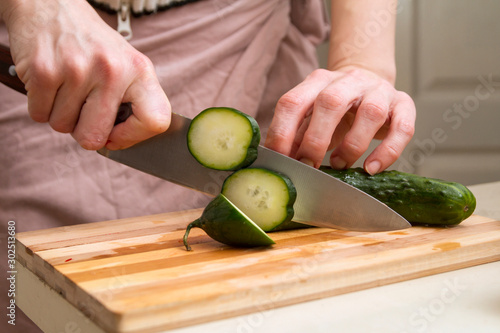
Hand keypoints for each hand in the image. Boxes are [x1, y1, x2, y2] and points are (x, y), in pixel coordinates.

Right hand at [3, 0, 169, 149]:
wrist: (51, 5)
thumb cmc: (93, 44)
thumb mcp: (126, 65)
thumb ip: (132, 103)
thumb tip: (122, 144)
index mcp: (140, 70)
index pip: (156, 120)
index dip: (134, 137)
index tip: (117, 135)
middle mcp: (112, 69)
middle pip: (95, 137)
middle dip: (84, 132)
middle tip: (83, 109)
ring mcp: (78, 69)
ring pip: (63, 127)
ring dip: (61, 115)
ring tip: (67, 87)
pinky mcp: (45, 70)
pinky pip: (39, 115)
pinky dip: (40, 106)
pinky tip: (50, 83)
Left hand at [265, 66, 414, 173]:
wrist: (371, 81)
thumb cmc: (336, 109)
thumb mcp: (312, 116)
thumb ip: (296, 136)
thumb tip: (279, 162)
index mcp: (317, 81)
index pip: (292, 102)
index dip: (282, 132)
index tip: (279, 160)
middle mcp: (348, 81)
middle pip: (329, 102)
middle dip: (315, 140)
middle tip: (309, 166)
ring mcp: (379, 90)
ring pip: (370, 113)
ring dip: (352, 145)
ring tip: (340, 165)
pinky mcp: (404, 104)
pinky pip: (402, 127)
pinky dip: (388, 151)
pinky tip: (372, 168)